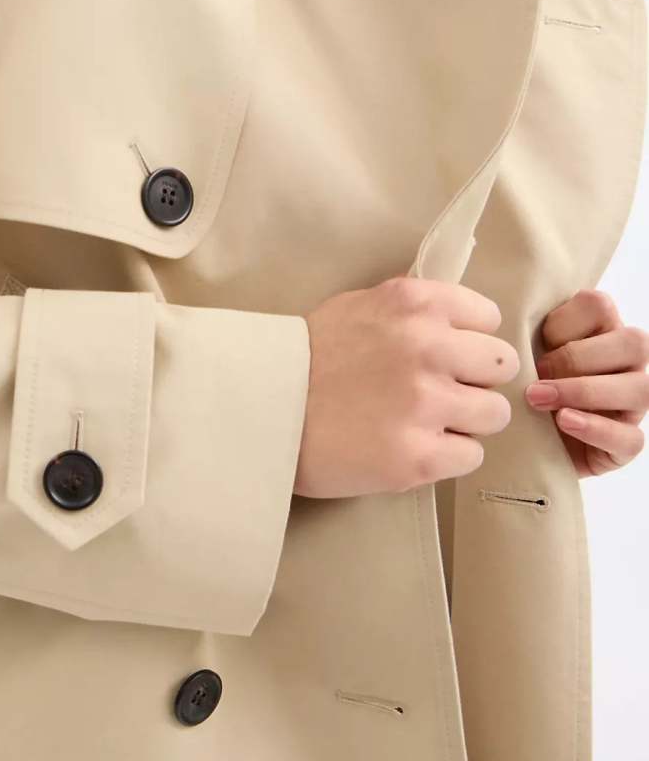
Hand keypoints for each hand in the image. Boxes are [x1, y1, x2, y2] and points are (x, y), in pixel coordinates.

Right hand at [295, 276, 519, 499]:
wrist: (258, 410)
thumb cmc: (304, 358)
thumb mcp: (357, 308)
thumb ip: (410, 311)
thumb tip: (460, 323)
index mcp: (414, 304)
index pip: (489, 318)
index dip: (467, 340)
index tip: (443, 355)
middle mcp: (427, 347)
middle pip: (502, 365)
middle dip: (474, 379)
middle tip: (438, 393)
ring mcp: (426, 403)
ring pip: (494, 414)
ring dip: (465, 421)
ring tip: (424, 424)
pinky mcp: (419, 456)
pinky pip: (471, 455)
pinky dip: (446, 456)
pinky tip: (410, 447)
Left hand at [525, 289, 648, 476]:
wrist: (522, 440)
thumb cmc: (522, 384)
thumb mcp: (520, 353)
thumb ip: (523, 334)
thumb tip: (505, 329)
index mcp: (602, 331)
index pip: (599, 306)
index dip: (565, 320)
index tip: (535, 338)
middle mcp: (627, 363)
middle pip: (633, 343)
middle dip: (576, 357)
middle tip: (535, 373)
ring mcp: (633, 404)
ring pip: (641, 388)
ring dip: (585, 391)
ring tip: (539, 399)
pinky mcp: (625, 443)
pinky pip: (631, 437)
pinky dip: (595, 428)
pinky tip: (564, 422)